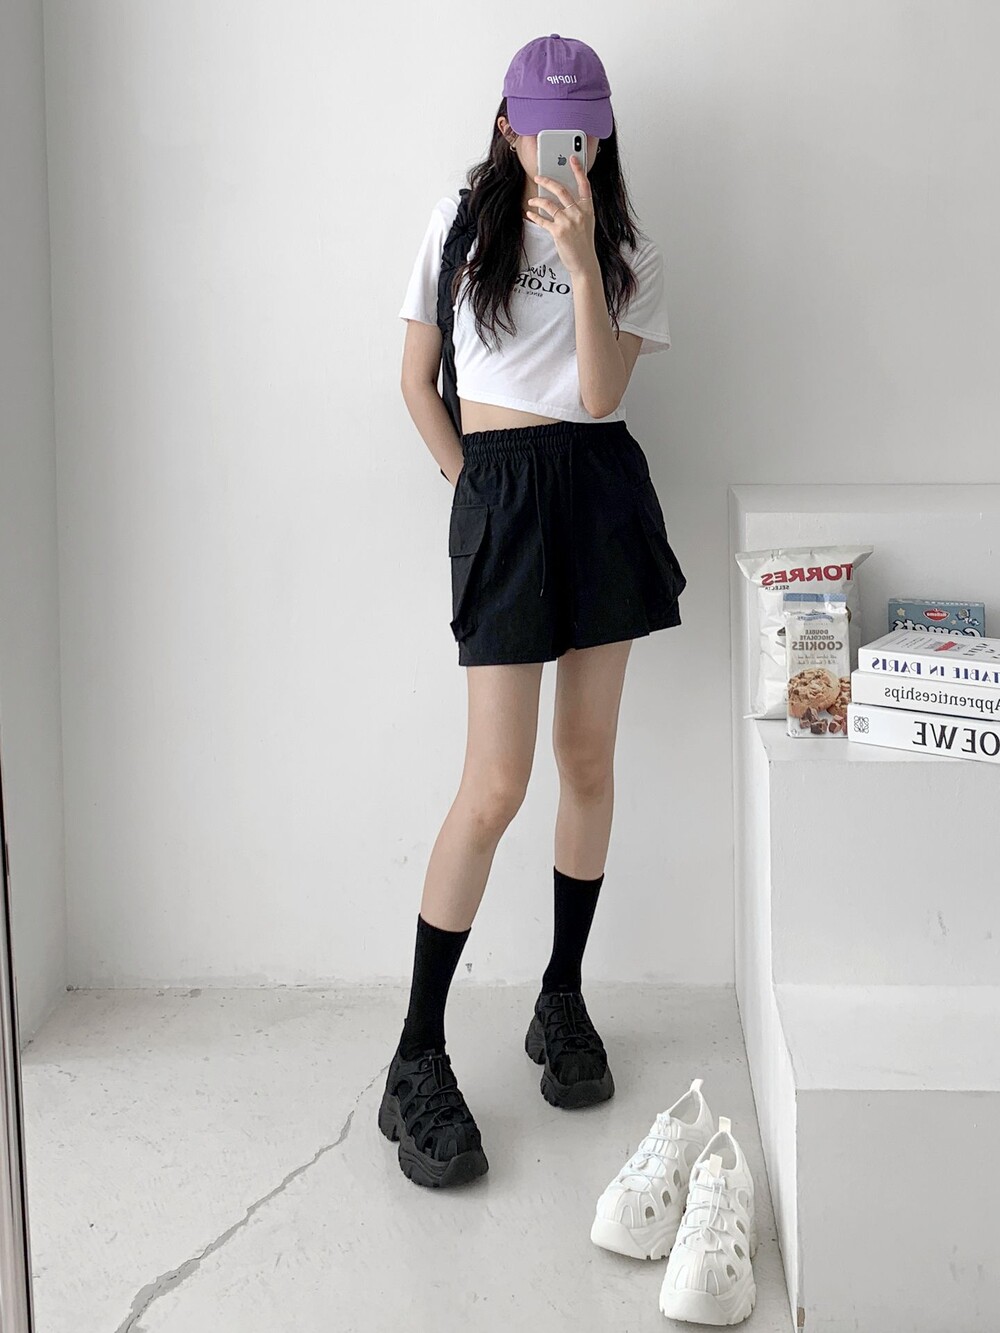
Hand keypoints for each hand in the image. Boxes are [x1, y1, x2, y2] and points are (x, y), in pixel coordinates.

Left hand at [525, 155, 597, 277]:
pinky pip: (543, 220)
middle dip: (548, 181)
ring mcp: (569, 222)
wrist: (584, 263)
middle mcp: (579, 213)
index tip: (572, 158)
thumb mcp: (586, 223)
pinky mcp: (558, 232)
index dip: (578, 170)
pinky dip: (535, 216)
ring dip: (537, 200)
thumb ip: (577, 209)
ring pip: (549, 204)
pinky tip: (530, 213)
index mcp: (588, 208)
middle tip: (538, 177)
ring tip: (532, 200)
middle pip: (562, 190)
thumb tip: (560, 198)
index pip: (584, 185)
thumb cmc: (584, 243)